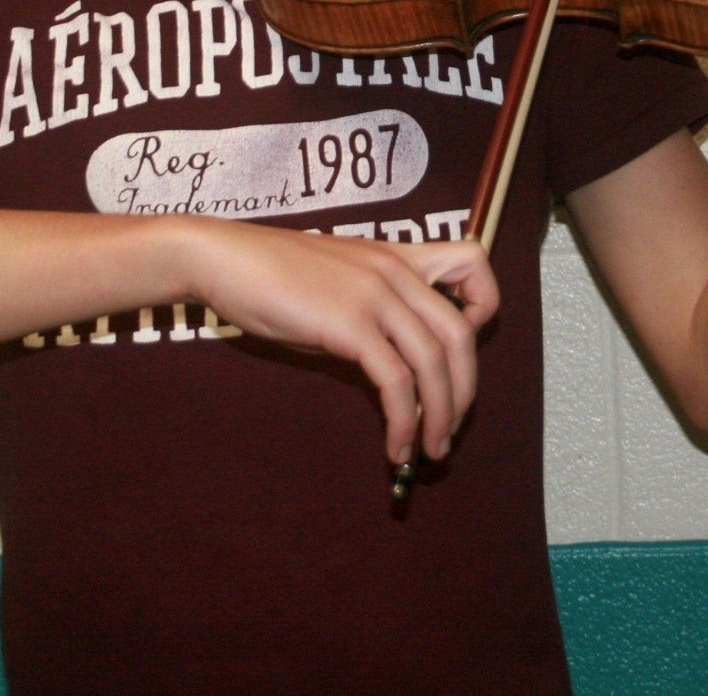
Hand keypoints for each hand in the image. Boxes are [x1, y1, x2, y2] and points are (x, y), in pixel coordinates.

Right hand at [181, 219, 498, 466]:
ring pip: (435, 362)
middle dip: (464, 391)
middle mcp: (395, 271)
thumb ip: (373, 310)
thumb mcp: (338, 280)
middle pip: (461, 334)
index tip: (464, 349)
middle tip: (450, 427)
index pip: (474, 261)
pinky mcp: (349, 325)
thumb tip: (394, 371)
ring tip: (432, 451)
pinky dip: (404, 423)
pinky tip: (396, 446)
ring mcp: (375, 295)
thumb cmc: (270, 272)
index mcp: (397, 255)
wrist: (223, 258)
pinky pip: (396, 382)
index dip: (484, 307)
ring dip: (441, 416)